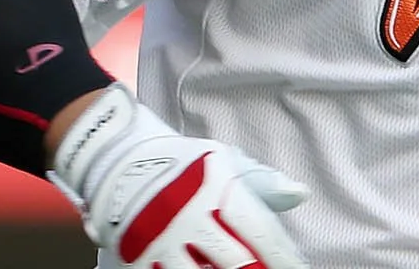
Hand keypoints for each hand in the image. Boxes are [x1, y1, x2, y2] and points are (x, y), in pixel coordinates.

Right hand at [50, 85, 308, 267]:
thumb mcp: (226, 161)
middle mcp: (190, 217)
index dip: (283, 257)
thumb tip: (300, 194)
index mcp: (218, 190)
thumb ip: (263, 182)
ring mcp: (162, 241)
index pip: (261, 232)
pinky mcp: (137, 258)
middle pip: (235, 261)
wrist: (119, 160)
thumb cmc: (184, 163)